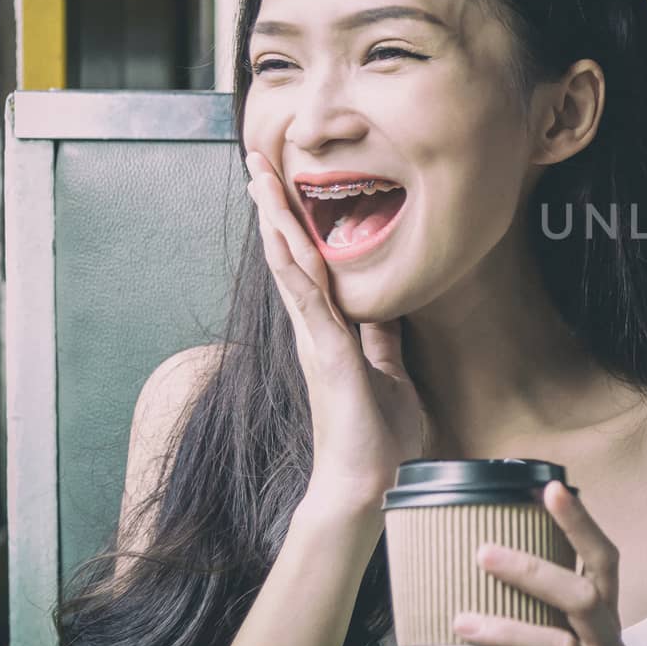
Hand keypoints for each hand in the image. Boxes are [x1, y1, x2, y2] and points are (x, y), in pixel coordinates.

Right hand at [244, 150, 431, 511]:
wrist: (370, 484)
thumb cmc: (380, 439)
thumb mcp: (389, 376)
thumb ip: (382, 343)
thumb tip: (384, 314)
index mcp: (332, 332)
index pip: (311, 265)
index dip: (296, 225)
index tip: (283, 187)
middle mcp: (316, 330)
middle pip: (291, 255)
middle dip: (275, 208)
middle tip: (257, 161)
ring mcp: (317, 340)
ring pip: (292, 268)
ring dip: (277, 222)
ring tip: (260, 179)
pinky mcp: (328, 355)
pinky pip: (308, 302)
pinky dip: (294, 267)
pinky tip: (283, 238)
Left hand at [452, 481, 634, 645]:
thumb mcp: (565, 642)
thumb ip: (538, 611)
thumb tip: (475, 562)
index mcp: (605, 621)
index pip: (603, 561)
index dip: (581, 524)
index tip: (550, 488)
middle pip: (585, 598)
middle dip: (534, 571)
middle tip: (482, 552)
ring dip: (511, 632)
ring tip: (464, 623)